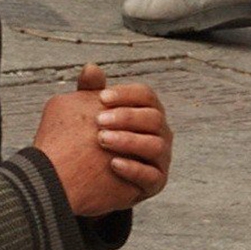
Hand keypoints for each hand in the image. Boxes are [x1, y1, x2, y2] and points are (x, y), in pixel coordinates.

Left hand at [33, 63, 171, 218]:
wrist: (91, 178)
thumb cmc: (93, 140)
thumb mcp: (90, 114)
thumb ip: (90, 91)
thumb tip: (91, 68)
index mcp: (148, 112)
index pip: (146, 95)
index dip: (126, 94)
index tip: (101, 97)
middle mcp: (160, 133)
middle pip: (154, 118)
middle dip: (127, 117)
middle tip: (98, 121)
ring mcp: (161, 158)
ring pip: (155, 145)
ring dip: (129, 141)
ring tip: (102, 140)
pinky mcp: (156, 182)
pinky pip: (152, 176)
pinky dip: (133, 169)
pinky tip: (112, 164)